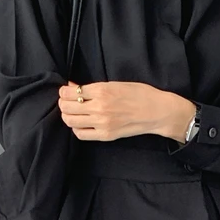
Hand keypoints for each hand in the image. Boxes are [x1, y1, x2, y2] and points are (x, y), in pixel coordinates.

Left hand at [58, 80, 194, 141]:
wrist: (156, 112)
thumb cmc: (140, 94)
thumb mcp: (116, 84)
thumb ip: (93, 87)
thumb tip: (73, 87)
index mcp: (102, 91)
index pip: (70, 92)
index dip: (63, 91)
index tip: (65, 91)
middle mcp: (99, 107)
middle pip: (67, 107)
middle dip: (63, 103)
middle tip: (66, 102)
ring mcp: (102, 123)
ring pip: (71, 121)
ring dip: (67, 116)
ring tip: (72, 112)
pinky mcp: (106, 135)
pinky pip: (81, 134)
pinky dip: (76, 128)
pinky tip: (81, 124)